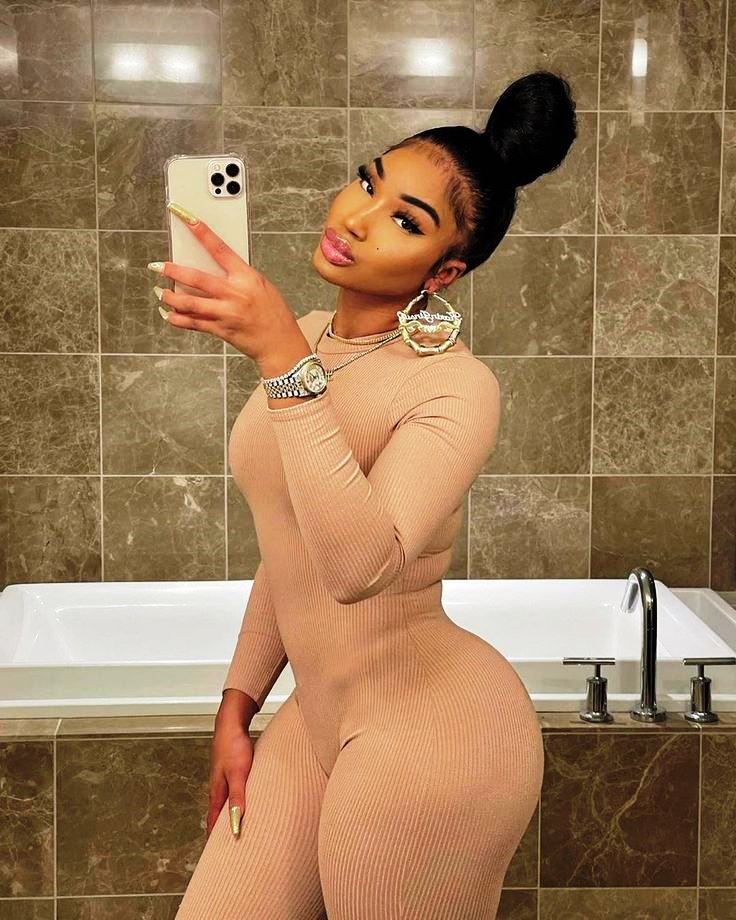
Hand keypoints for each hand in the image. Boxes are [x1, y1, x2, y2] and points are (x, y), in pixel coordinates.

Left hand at [150, 201, 299, 363]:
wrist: (280, 344)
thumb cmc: (274, 314)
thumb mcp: (261, 286)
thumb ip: (238, 277)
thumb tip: (213, 269)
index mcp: (246, 277)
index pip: (219, 249)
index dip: (201, 232)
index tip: (186, 218)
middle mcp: (234, 294)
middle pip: (196, 278)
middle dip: (173, 271)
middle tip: (158, 266)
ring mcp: (226, 313)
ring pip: (189, 303)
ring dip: (171, 297)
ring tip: (161, 293)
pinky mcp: (220, 330)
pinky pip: (193, 323)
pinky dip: (178, 319)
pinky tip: (170, 315)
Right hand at [207, 719, 254, 838]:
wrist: (231, 724)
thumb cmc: (233, 747)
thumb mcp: (238, 774)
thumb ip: (237, 797)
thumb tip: (235, 823)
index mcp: (216, 793)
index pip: (214, 823)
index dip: (215, 840)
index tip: (218, 856)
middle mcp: (218, 789)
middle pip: (219, 815)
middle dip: (224, 831)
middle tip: (231, 848)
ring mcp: (224, 779)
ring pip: (227, 803)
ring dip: (232, 815)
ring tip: (240, 828)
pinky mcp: (232, 771)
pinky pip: (234, 792)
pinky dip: (239, 801)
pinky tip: (247, 802)